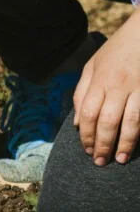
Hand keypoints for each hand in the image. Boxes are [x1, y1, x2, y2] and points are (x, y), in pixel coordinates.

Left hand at [74, 10, 139, 165]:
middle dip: (102, 143)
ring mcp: (138, 88)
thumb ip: (82, 94)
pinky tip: (136, 143)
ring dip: (125, 143)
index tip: (86, 149)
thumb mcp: (91, 66)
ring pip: (130, 121)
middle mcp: (117, 85)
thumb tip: (77, 123)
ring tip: (119, 159)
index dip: (87, 134)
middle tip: (99, 161)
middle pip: (107, 120)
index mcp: (99, 80)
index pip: (89, 113)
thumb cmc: (116, 50)